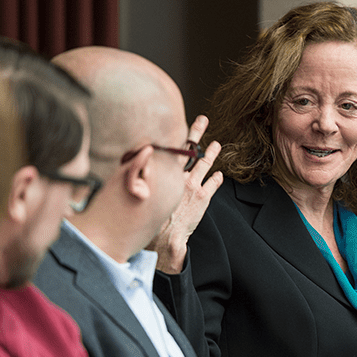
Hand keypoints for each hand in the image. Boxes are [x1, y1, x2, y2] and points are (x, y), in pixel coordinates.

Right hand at [148, 115, 223, 272]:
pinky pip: (213, 184)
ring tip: (217, 144)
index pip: (172, 149)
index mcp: (165, 173)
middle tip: (203, 120)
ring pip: (204, 164)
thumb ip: (141, 175)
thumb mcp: (143, 191)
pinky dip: (217, 178)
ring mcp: (193, 186)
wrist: (165, 236)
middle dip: (196, 133)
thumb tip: (136, 160)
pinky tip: (220, 173)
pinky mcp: (203, 197)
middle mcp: (180, 176)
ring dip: (211, 153)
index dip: (176, 136)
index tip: (180, 123)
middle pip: (190, 150)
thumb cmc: (151, 215)